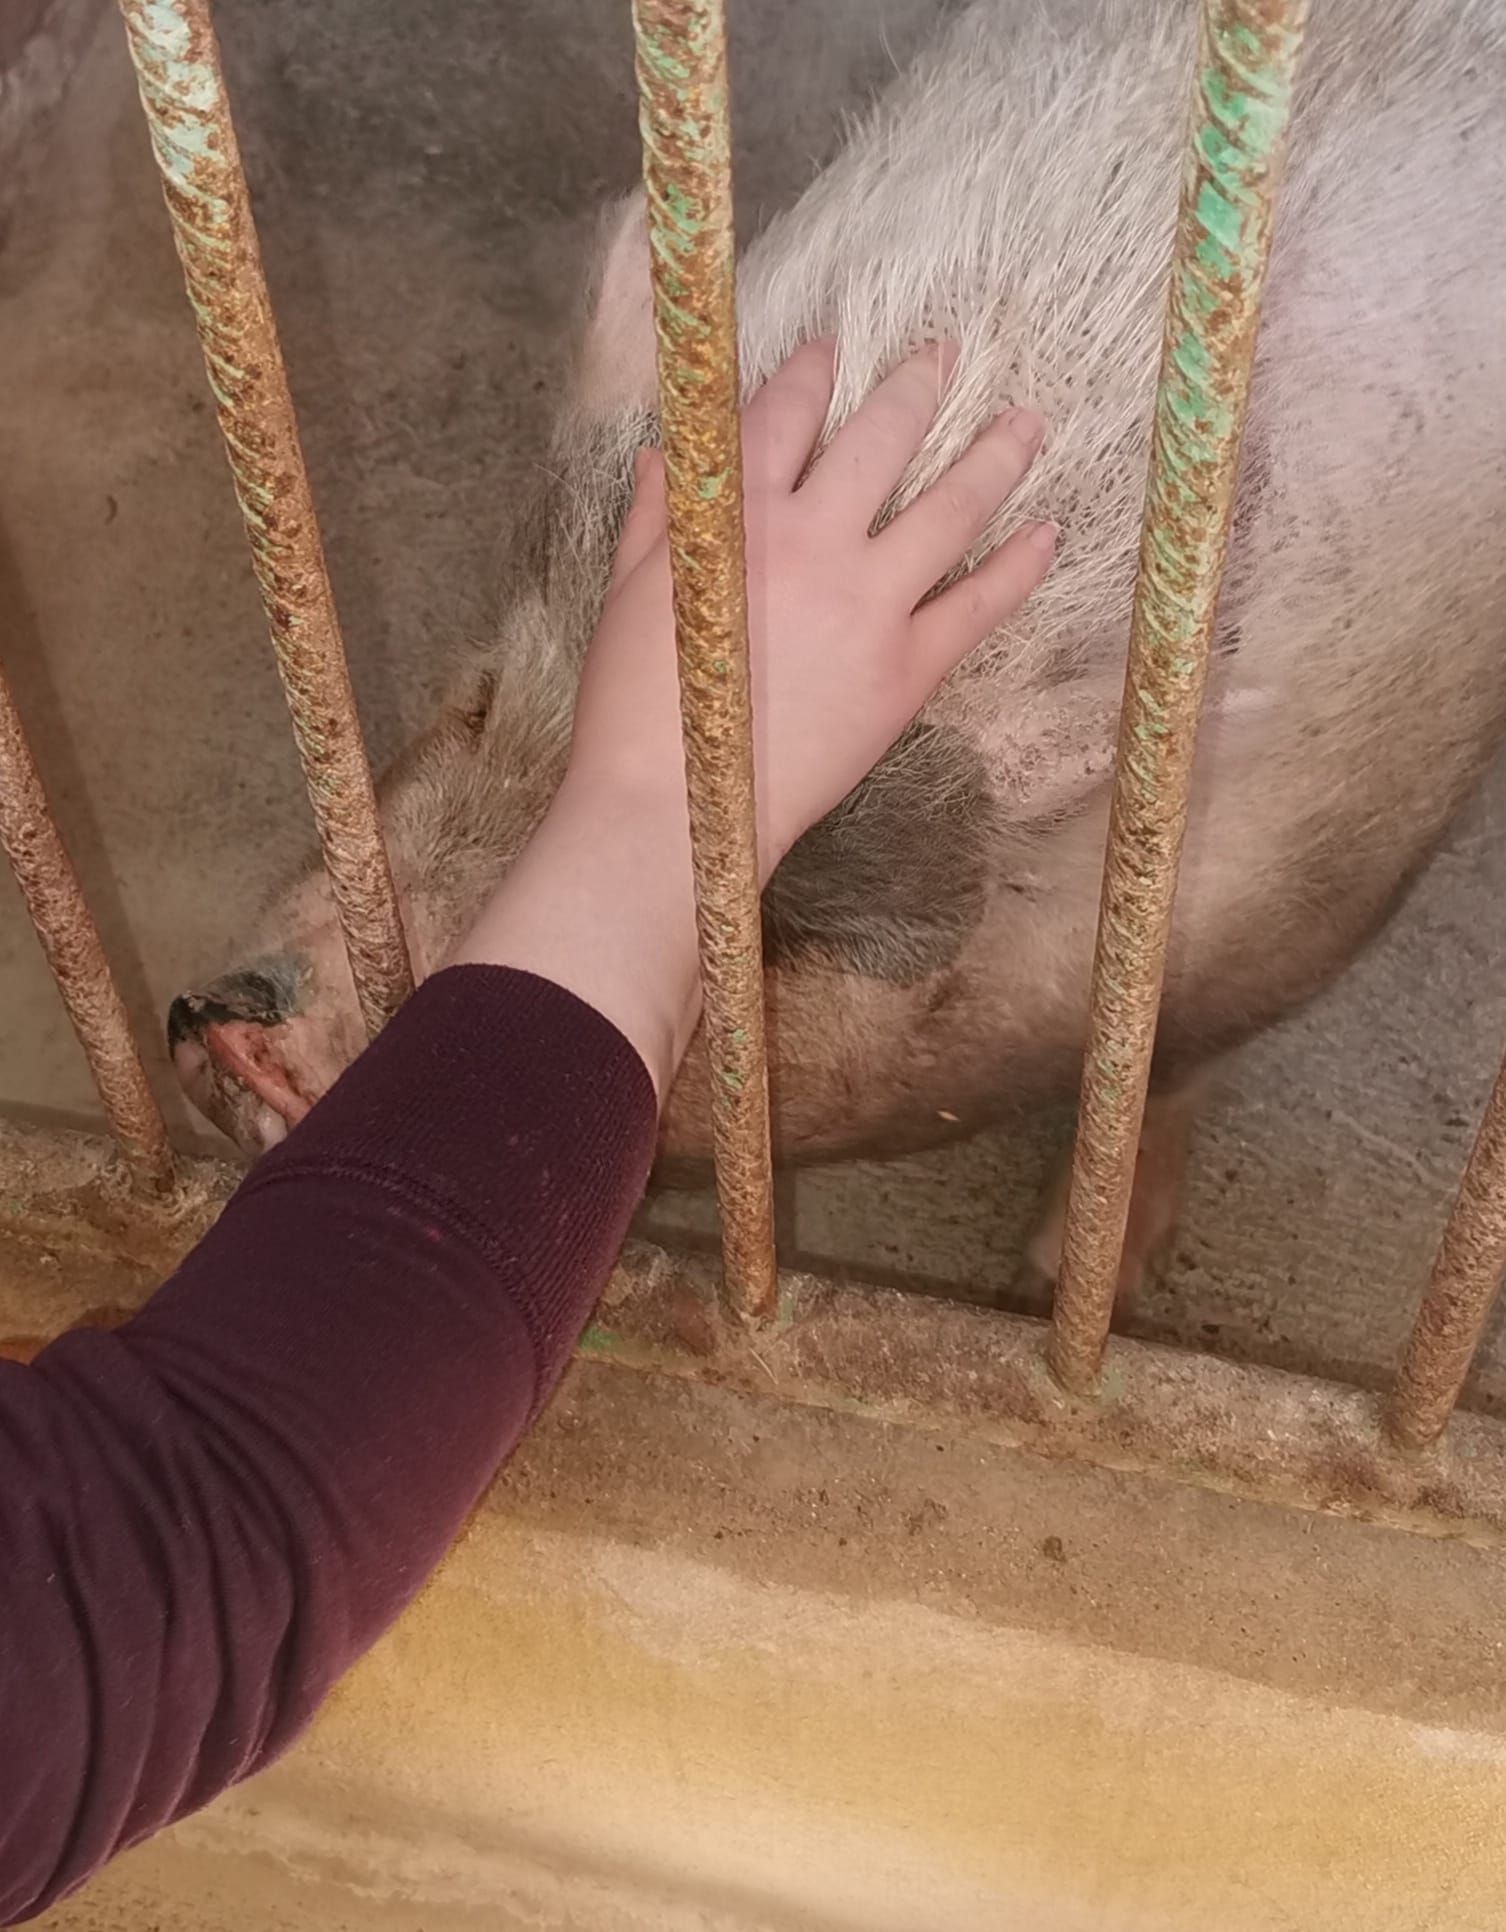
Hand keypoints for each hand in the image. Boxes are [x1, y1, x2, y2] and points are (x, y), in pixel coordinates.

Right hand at [455, 341, 1051, 1095]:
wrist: (679, 808)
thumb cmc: (634, 707)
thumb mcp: (632, 595)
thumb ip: (658, 516)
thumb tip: (665, 455)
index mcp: (736, 517)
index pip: (780, 416)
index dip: (808, 374)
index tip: (832, 346)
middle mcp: (814, 542)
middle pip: (880, 440)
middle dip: (916, 387)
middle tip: (948, 354)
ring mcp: (869, 604)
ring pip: (949, 509)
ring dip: (994, 457)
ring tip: (1029, 422)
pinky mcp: (907, 670)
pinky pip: (977, 605)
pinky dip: (1017, 567)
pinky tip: (1048, 535)